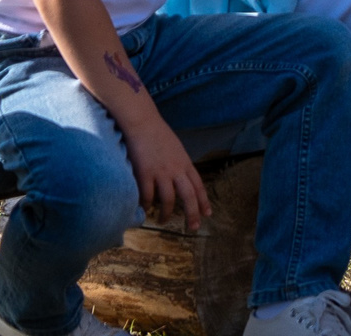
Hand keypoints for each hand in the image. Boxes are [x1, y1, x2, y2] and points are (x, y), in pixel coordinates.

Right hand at [126, 114, 210, 229]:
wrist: (143, 123)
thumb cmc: (158, 135)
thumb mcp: (176, 150)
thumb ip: (179, 165)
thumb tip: (180, 179)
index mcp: (185, 163)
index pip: (198, 186)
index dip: (203, 201)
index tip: (207, 214)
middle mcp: (176, 169)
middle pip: (189, 196)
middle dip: (192, 213)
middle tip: (193, 227)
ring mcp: (161, 172)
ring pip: (169, 200)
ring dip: (167, 214)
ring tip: (163, 221)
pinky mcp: (145, 174)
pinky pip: (147, 197)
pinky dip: (147, 206)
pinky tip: (145, 210)